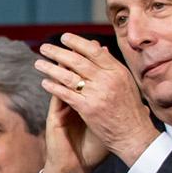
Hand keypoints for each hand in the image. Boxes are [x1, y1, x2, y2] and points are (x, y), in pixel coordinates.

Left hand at [37, 35, 146, 171]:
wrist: (133, 134)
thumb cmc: (129, 109)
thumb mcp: (126, 83)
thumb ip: (111, 67)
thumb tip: (100, 48)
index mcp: (118, 72)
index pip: (95, 51)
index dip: (78, 43)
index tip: (65, 37)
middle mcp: (108, 80)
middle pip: (79, 61)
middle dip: (58, 52)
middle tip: (44, 47)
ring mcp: (97, 94)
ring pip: (69, 76)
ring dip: (50, 68)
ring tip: (38, 63)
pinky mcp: (87, 108)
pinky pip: (65, 94)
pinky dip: (53, 87)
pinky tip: (44, 83)